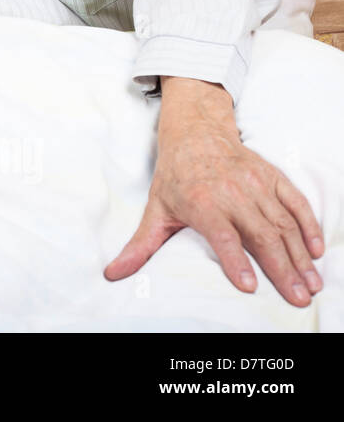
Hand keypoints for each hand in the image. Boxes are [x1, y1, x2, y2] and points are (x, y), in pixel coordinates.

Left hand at [104, 76, 324, 306]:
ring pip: (283, 223)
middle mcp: (232, 193)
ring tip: (311, 284)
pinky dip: (308, 226)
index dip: (235, 260)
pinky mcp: (272, 177)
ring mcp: (255, 184)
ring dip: (300, 255)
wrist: (195, 131)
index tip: (249, 286)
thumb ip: (140, 245)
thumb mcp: (156, 209)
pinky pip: (296, 202)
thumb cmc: (175, 175)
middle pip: (261, 234)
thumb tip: (113, 273)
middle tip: (297, 297)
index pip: (222, 236)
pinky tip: (315, 250)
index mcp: (202, 202)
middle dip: (282, 268)